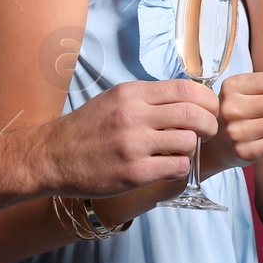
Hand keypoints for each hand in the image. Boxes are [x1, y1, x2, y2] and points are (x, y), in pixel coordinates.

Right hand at [36, 79, 219, 195]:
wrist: (52, 156)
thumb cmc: (87, 128)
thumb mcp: (116, 99)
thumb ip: (149, 97)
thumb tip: (188, 98)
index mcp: (132, 94)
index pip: (186, 89)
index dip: (207, 100)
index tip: (209, 109)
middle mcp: (134, 116)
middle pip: (193, 114)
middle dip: (209, 124)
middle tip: (207, 131)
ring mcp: (134, 145)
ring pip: (188, 142)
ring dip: (192, 147)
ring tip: (180, 150)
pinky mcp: (133, 173)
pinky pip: (176, 167)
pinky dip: (180, 167)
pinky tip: (169, 166)